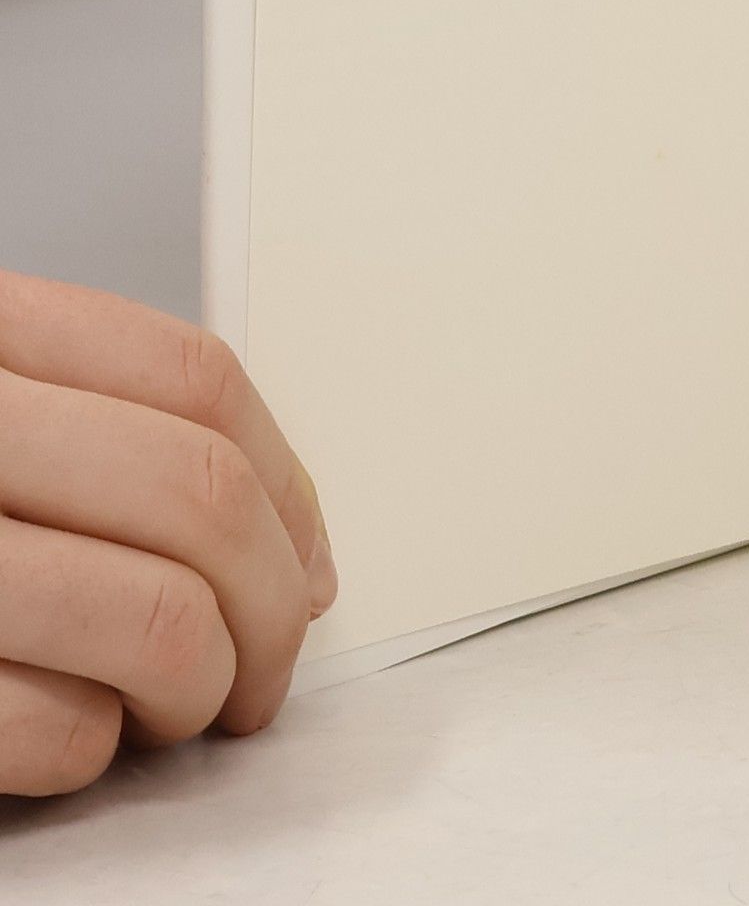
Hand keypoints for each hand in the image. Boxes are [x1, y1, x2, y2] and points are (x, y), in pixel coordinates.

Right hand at [0, 269, 334, 795]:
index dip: (287, 482)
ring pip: (155, 620)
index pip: (196, 380)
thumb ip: (117, 448)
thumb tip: (299, 556)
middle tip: (268, 664)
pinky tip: (70, 738)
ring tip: (183, 706)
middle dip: (272, 606)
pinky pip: (55, 729)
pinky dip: (90, 752)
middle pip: (197, 500)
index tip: (308, 560)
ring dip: (201, 687)